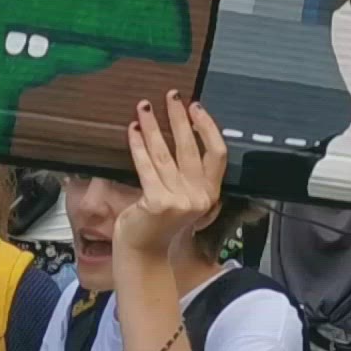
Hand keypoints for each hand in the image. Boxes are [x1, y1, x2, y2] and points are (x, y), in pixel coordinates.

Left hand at [116, 92, 227, 260]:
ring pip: (165, 153)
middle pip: (190, 147)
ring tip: (144, 107)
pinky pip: (147, 166)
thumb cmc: (158, 225)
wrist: (143, 254)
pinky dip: (138, 146)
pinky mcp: (157, 202)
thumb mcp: (183, 199)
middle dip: (179, 117)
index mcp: (209, 193)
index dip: (208, 127)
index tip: (195, 107)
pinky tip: (133, 130)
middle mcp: (199, 196)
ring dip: (154, 126)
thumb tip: (181, 134)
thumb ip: (187, 176)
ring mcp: (179, 200)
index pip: (217, 153)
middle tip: (170, 96)